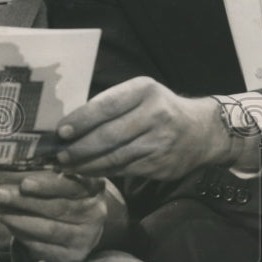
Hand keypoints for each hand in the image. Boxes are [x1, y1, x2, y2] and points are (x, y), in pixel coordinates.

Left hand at [0, 169, 106, 261]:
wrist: (82, 225)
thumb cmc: (65, 194)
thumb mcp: (62, 179)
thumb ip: (45, 174)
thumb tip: (12, 172)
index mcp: (93, 188)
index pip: (71, 186)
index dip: (47, 185)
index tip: (24, 183)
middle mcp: (94, 214)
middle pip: (57, 208)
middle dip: (25, 201)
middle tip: (0, 194)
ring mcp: (86, 238)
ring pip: (50, 230)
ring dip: (21, 221)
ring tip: (0, 213)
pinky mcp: (73, 257)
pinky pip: (45, 248)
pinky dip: (25, 237)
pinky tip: (11, 227)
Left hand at [55, 76, 230, 179]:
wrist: (202, 131)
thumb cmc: (159, 108)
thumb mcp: (140, 93)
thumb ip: (111, 104)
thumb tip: (71, 122)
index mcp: (145, 91)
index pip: (106, 106)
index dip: (81, 120)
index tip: (61, 131)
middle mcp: (155, 115)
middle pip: (108, 135)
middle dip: (79, 147)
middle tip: (59, 153)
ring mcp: (160, 142)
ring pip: (115, 156)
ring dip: (86, 163)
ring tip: (66, 165)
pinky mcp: (161, 165)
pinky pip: (124, 169)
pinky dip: (102, 171)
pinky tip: (87, 170)